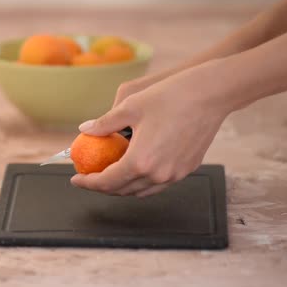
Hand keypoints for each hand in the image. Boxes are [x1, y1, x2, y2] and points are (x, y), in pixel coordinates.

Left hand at [71, 62, 230, 196]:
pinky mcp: (186, 169)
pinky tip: (134, 170)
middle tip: (90, 176)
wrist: (210, 94)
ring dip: (121, 187)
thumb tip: (85, 129)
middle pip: (122, 190)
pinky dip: (141, 183)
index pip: (106, 182)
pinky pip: (158, 184)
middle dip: (102, 187)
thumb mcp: (130, 106)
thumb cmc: (170, 96)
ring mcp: (174, 175)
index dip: (88, 182)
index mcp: (140, 161)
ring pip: (141, 191)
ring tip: (109, 175)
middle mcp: (158, 174)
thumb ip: (104, 123)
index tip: (76, 179)